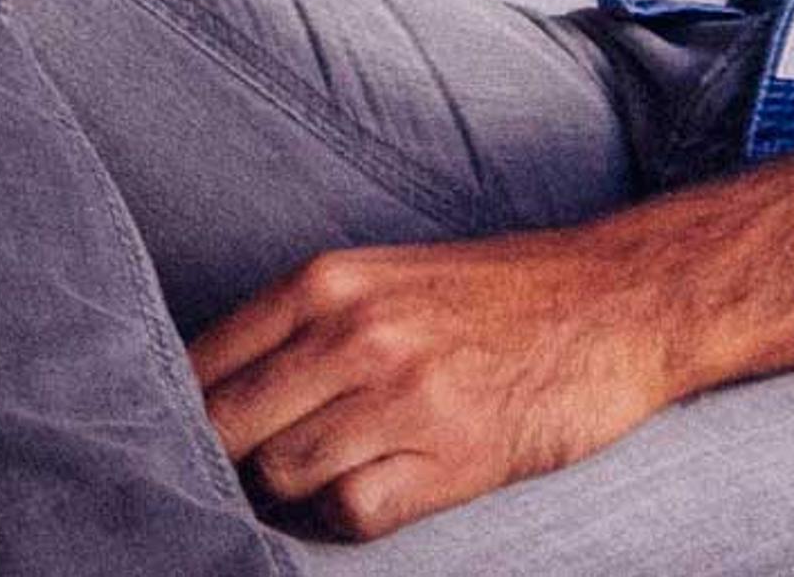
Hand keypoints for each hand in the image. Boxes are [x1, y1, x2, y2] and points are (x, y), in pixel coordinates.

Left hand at [189, 227, 688, 542]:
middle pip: (223, 430)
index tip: (181, 441)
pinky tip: (389, 481)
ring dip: (297, 488)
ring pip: (278, 479)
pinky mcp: (448, 456)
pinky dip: (352, 514)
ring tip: (343, 465)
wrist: (617, 299)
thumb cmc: (497, 294)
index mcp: (329, 280)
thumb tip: (203, 395)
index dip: (176, 415)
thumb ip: (301, 325)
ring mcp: (400, 395)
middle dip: (227, 463)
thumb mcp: (386, 277)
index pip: (198, 365)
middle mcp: (354, 331)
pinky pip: (349, 516)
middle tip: (259, 468)